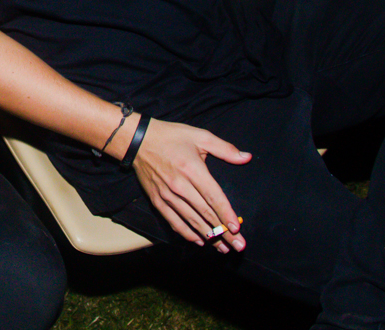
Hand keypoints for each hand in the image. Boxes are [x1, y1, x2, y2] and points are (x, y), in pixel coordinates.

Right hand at [131, 118, 250, 252]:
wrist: (137, 140)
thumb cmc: (171, 136)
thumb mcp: (199, 135)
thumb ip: (224, 148)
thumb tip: (246, 157)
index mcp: (192, 169)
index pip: (213, 197)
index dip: (226, 214)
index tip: (237, 228)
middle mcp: (179, 185)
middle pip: (205, 212)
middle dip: (223, 231)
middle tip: (238, 245)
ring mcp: (167, 195)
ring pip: (191, 220)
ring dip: (208, 236)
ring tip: (223, 248)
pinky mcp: (157, 200)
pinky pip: (174, 220)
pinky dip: (186, 232)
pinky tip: (199, 240)